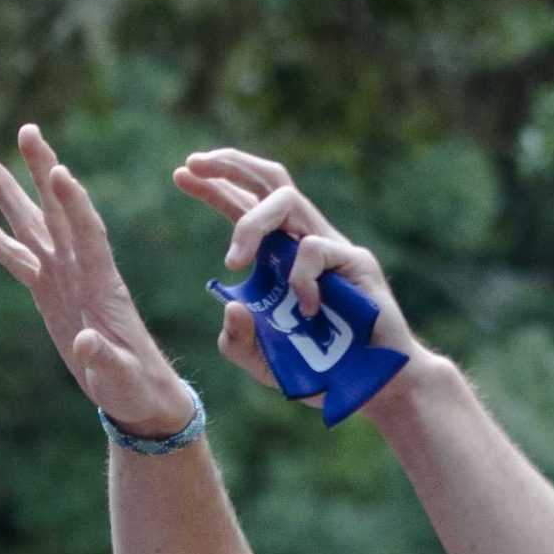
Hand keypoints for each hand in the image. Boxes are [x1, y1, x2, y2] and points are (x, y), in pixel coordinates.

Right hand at [0, 125, 191, 437]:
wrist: (137, 394)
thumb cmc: (136, 388)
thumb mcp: (121, 378)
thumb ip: (105, 360)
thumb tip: (86, 344)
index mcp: (104, 286)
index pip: (89, 234)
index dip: (74, 204)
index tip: (60, 172)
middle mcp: (83, 271)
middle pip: (58, 211)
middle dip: (42, 171)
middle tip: (27, 131)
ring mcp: (63, 277)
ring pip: (31, 223)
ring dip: (5, 190)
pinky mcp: (48, 290)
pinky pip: (16, 257)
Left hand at [172, 149, 423, 395]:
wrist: (374, 389)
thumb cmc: (323, 372)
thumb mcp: (262, 363)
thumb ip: (237, 341)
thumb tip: (232, 304)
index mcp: (280, 255)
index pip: (245, 205)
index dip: (214, 186)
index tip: (180, 173)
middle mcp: (304, 241)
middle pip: (269, 180)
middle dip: (229, 164)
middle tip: (194, 164)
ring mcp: (332, 247)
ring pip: (287, 200)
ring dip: (250, 223)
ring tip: (235, 260)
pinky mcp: (356, 261)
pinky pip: (314, 248)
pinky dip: (299, 275)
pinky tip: (306, 307)